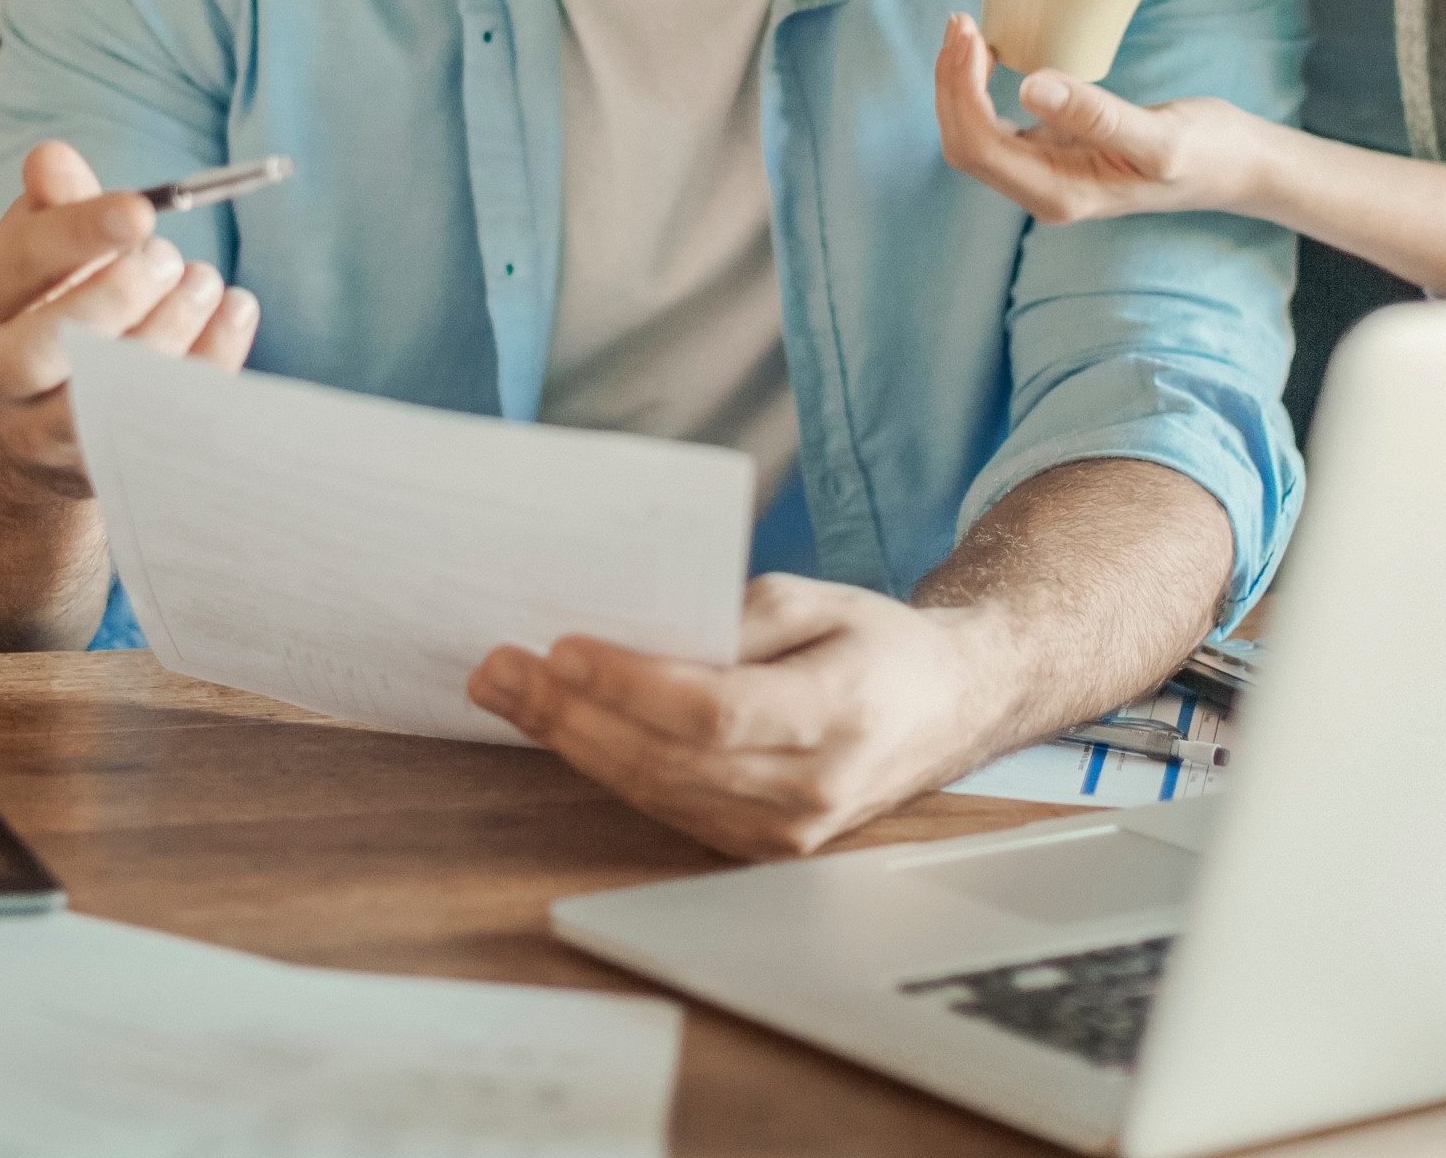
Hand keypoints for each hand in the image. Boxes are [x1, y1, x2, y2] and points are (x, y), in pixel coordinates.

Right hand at [0, 141, 259, 499]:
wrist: (21, 426)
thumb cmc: (38, 309)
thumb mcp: (31, 250)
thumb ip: (51, 204)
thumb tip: (53, 159)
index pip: (18, 263)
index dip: (81, 233)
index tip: (143, 210)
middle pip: (50, 343)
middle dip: (121, 293)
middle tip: (170, 257)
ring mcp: (36, 434)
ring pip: (106, 394)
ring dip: (172, 329)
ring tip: (204, 282)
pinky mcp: (93, 469)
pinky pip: (159, 423)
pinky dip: (207, 366)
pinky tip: (233, 313)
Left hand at [468, 575, 1011, 857]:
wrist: (946, 708)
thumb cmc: (876, 644)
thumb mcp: (818, 599)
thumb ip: (737, 617)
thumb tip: (642, 632)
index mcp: (839, 713)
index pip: (716, 712)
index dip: (632, 686)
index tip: (564, 647)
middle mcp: (812, 788)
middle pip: (669, 759)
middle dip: (571, 714)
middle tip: (499, 669)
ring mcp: (786, 831)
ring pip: (657, 791)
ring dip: (571, 742)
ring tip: (506, 692)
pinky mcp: (762, 847)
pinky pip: (669, 807)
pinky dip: (608, 767)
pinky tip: (561, 728)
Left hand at [934, 13, 1268, 222]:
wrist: (1239, 166)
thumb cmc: (1208, 152)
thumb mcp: (1160, 136)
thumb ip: (1097, 117)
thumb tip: (1028, 86)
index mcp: (1059, 194)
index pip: (979, 145)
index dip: (961, 90)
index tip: (971, 34)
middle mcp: (1043, 191)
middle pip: (964, 142)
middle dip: (951, 82)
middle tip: (961, 21)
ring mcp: (1046, 174)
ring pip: (974, 134)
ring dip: (959, 83)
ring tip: (966, 29)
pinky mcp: (1056, 152)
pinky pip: (996, 126)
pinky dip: (979, 88)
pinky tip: (987, 54)